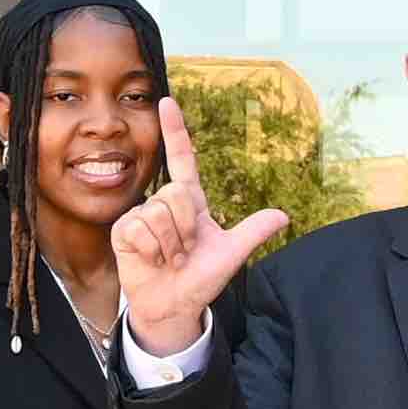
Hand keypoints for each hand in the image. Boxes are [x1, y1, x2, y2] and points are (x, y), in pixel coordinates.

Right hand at [106, 96, 285, 359]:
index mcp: (190, 202)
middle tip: (187, 251)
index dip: (175, 131)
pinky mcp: (124, 232)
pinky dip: (152, 249)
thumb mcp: (231, 256)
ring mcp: (142, 216)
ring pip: (158, 212)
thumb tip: (283, 216)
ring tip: (170, 259)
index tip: (167, 102)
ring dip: (170, 244)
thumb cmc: (200, 279)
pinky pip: (139, 227)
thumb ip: (253, 233)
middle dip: (187, 227)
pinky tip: (152, 260)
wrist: (174, 307)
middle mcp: (164, 204)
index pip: (182, 160)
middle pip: (176, 193)